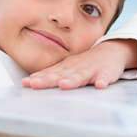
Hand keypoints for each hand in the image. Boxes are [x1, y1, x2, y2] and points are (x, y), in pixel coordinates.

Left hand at [21, 39, 136, 89]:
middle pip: (61, 75)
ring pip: (81, 76)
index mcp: (66, 67)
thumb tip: (30, 81)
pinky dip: (103, 81)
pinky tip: (100, 85)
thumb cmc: (85, 64)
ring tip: (64, 85)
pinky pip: (105, 77)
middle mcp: (76, 68)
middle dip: (48, 80)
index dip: (38, 78)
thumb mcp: (67, 68)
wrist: (110, 52)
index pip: (50, 73)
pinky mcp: (106, 72)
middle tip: (35, 84)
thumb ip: (51, 74)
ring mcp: (91, 69)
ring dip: (72, 80)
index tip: (25, 83)